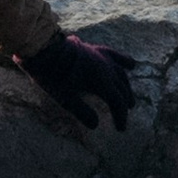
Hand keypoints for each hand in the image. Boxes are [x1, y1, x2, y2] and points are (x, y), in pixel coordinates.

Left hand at [21, 29, 136, 132]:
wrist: (46, 49)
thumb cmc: (54, 76)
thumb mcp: (66, 98)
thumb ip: (82, 112)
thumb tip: (95, 125)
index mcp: (102, 82)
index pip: (117, 102)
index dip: (121, 117)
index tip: (121, 129)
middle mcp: (106, 69)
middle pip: (121, 88)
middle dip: (124, 102)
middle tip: (125, 113)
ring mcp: (102, 57)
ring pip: (120, 73)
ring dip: (126, 85)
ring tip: (128, 94)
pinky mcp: (96, 49)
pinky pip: (115, 55)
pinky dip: (124, 61)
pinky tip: (131, 65)